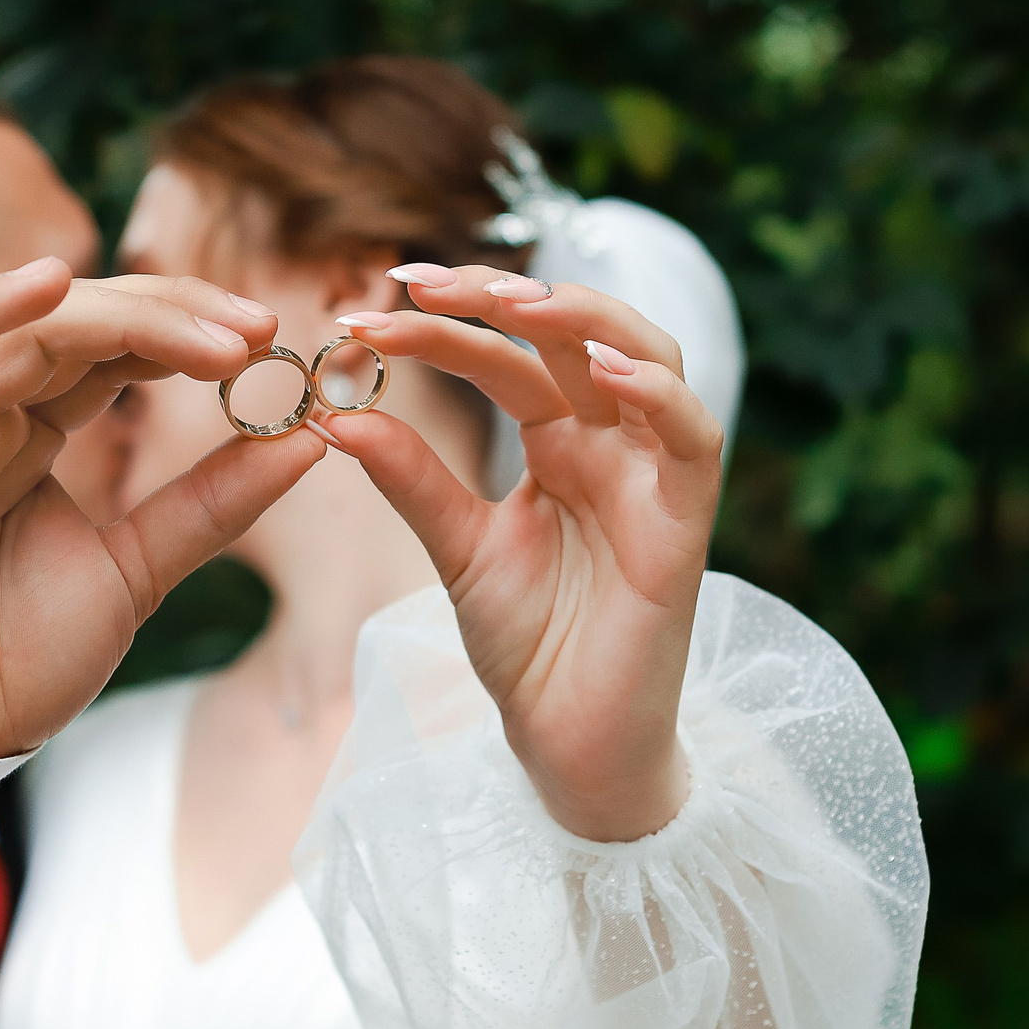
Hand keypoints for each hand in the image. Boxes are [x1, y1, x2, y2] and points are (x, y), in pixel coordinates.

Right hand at [0, 257, 326, 782]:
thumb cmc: (8, 660)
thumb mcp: (137, 570)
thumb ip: (211, 503)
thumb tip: (307, 437)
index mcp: (40, 432)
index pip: (122, 347)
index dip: (195, 330)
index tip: (276, 341)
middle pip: (87, 324)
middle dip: (180, 315)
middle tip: (263, 328)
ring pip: (34, 333)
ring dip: (131, 321)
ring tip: (219, 338)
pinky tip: (45, 281)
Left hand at [320, 265, 722, 840]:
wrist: (571, 746)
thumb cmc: (530, 647)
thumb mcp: (455, 549)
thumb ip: (411, 477)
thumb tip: (334, 411)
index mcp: (558, 442)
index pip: (504, 356)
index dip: (439, 326)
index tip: (363, 311)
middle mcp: (610, 443)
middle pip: (573, 332)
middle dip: (500, 293)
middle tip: (417, 282)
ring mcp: (653, 475)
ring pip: (648, 354)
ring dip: (585, 317)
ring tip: (510, 302)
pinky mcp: (686, 522)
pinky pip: (694, 435)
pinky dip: (657, 395)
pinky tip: (601, 373)